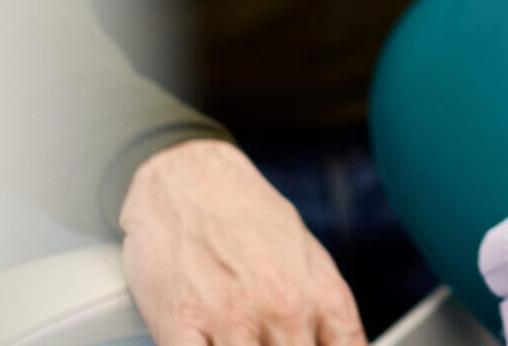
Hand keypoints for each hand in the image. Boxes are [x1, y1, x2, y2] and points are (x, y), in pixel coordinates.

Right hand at [120, 140, 365, 344]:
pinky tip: (205, 343)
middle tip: (267, 340)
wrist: (188, 177)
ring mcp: (233, 319)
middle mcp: (284, 310)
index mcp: (321, 296)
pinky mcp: (181, 323)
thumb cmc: (246, 214)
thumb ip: (326, 310)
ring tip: (239, 337)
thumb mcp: (308, 256)